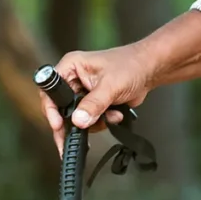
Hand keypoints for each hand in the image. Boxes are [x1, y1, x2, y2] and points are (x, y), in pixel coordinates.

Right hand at [38, 41, 159, 140]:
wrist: (150, 70)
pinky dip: (101, 122)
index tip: (57, 125)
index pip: (51, 91)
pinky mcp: (92, 102)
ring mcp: (82, 92)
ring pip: (76, 117)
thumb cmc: (131, 65)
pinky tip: (114, 114)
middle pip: (61, 108)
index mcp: (70, 67)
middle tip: (78, 134)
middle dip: (76, 121)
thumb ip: (94, 104)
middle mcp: (72, 79)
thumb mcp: (110, 85)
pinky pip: (88, 119)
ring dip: (94, 122)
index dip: (51, 109)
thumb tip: (78, 120)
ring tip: (111, 114)